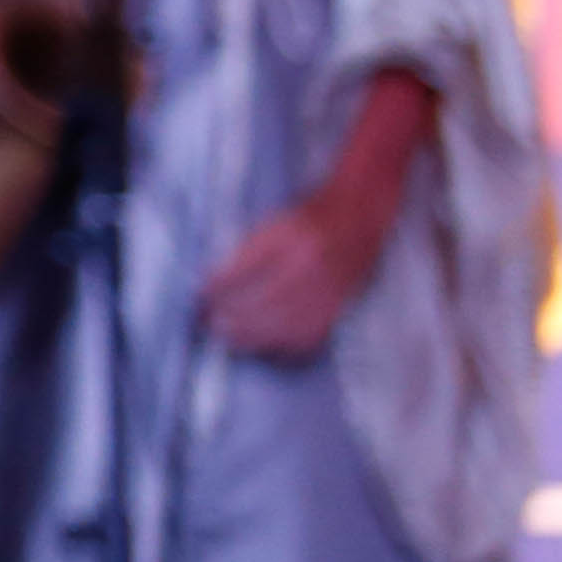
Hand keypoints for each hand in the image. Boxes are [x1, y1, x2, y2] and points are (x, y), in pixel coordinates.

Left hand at [197, 169, 404, 358]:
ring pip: (288, 323)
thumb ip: (249, 248)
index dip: (219, 287)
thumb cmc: (311, 213)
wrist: (361, 212)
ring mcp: (329, 287)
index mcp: (289, 236)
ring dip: (255, 336)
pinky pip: (314, 333)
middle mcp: (310, 263)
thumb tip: (215, 280)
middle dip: (234, 318)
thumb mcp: (275, 220)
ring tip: (231, 341)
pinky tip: (268, 348)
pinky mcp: (342, 304)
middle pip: (265, 300)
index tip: (200, 297)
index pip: (245, 267)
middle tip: (210, 326)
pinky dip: (287, 346)